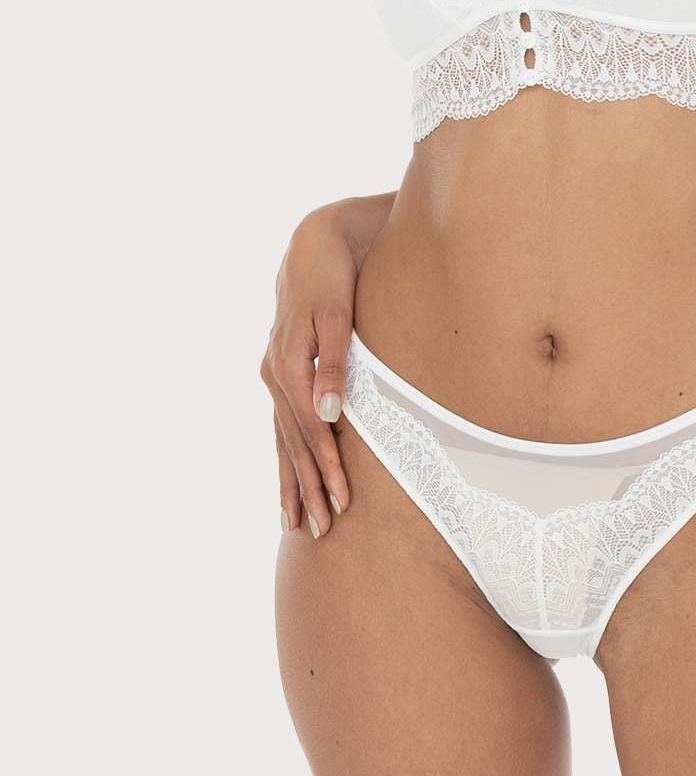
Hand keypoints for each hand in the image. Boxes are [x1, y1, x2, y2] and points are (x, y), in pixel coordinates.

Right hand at [261, 208, 358, 537]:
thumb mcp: (338, 311)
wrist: (315, 243)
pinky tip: (287, 487)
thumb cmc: (335, 274)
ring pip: (283, 440)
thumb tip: (330, 411)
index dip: (326, 465)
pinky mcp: (280, 374)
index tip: (342, 499)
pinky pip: (280, 427)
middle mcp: (275, 374)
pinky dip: (284, 459)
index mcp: (289, 362)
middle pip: (293, 442)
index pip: (310, 427)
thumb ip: (334, 361)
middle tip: (323, 532)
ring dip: (292, 482)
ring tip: (298, 525)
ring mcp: (274, 375)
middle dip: (309, 486)